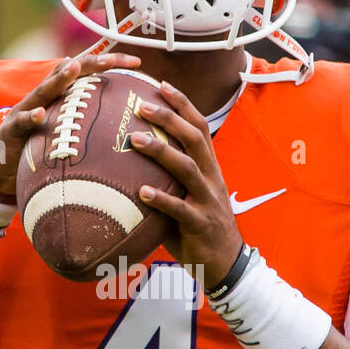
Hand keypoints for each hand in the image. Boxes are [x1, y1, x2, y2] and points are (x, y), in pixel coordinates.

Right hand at [0, 51, 141, 197]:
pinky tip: (40, 114)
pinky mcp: (11, 129)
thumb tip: (124, 127)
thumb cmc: (35, 151)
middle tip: (112, 58)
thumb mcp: (65, 135)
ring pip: (44, 91)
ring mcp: (24, 110)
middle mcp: (42, 98)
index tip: (137, 64)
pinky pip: (22, 122)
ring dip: (59, 80)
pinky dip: (30, 117)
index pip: (86, 73)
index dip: (109, 64)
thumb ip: (87, 125)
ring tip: (73, 68)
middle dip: (90, 63)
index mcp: (58, 97)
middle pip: (67, 73)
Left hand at [132, 81, 242, 288]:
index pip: (198, 127)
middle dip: (169, 118)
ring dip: (161, 152)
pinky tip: (142, 192)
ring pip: (187, 168)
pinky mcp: (200, 224)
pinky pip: (179, 209)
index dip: (182, 104)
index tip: (161, 84)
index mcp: (209, 167)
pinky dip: (161, 199)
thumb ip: (165, 178)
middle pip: (194, 138)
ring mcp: (207, 200)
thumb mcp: (185, 196)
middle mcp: (211, 178)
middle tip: (141, 105)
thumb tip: (125, 163)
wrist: (224, 264)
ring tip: (135, 140)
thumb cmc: (196, 227)